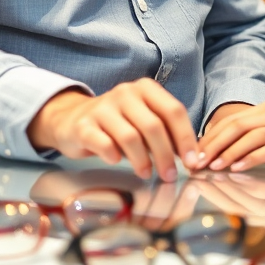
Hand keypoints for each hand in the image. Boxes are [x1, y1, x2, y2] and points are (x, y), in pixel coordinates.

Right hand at [26, 80, 197, 181]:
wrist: (72, 119)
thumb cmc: (117, 123)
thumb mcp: (143, 119)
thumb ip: (165, 133)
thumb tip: (191, 158)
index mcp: (146, 89)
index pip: (174, 111)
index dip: (186, 138)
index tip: (193, 162)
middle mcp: (125, 93)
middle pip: (154, 125)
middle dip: (166, 154)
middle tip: (170, 176)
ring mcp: (103, 107)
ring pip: (131, 136)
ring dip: (143, 160)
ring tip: (146, 174)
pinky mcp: (84, 125)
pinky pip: (104, 144)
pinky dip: (114, 156)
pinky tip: (116, 161)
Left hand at [193, 100, 264, 174]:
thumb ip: (251, 142)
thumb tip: (217, 153)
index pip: (232, 120)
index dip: (211, 138)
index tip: (194, 155)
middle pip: (238, 125)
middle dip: (214, 144)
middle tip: (198, 162)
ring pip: (252, 135)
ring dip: (230, 152)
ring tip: (214, 167)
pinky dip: (252, 158)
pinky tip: (239, 168)